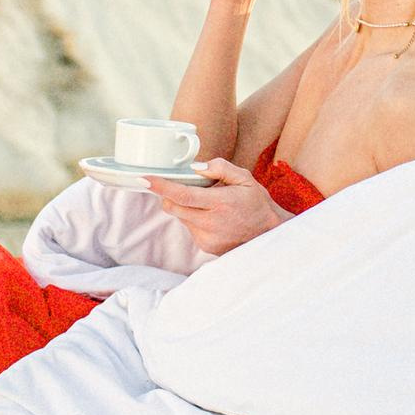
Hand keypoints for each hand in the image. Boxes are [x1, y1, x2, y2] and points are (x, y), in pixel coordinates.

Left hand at [144, 158, 290, 255]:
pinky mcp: (206, 247)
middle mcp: (210, 223)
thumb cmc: (257, 204)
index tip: (145, 178)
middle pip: (174, 208)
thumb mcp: (245, 178)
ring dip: (185, 207)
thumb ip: (220, 168)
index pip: (181, 195)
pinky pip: (190, 228)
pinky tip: (213, 217)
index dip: (161, 186)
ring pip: (181, 218)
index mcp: (219, 203)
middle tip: (177, 185)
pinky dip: (194, 218)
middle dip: (169, 195)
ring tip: (208, 203)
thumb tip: (196, 167)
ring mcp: (206, 238)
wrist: (269, 235)